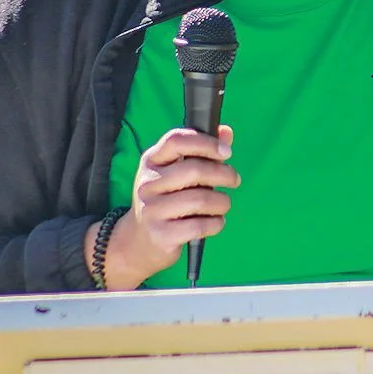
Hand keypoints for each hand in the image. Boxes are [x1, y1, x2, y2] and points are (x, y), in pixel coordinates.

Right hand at [85, 124, 239, 289]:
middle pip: (193, 170)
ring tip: (223, 204)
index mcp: (151, 161)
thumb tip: (226, 132)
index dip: (205, 142)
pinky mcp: (161, 235)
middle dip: (223, 173)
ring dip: (222, 202)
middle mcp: (148, 184)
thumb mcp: (174, 173)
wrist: (138, 241)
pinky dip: (216, 223)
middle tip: (234, 179)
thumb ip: (201, 152)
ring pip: (200, 200)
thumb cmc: (165, 201)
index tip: (226, 151)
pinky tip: (215, 221)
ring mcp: (152, 210)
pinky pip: (200, 226)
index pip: (176, 140)